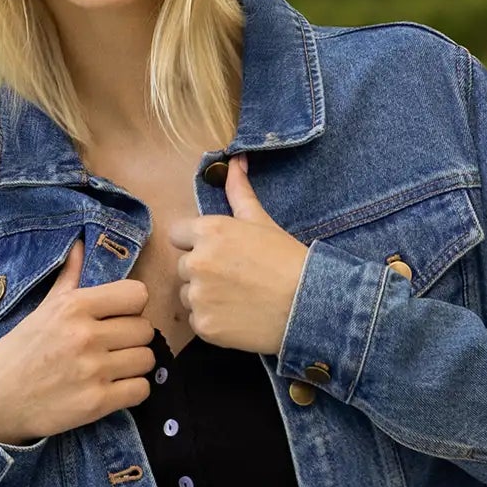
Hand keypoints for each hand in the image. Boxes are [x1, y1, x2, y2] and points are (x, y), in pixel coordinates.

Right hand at [0, 240, 153, 443]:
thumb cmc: (20, 351)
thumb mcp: (43, 309)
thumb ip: (69, 278)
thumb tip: (80, 244)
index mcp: (74, 306)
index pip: (137, 295)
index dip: (132, 307)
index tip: (119, 317)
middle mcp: (86, 335)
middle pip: (145, 329)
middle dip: (134, 338)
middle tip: (114, 346)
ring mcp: (93, 370)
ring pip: (147, 359)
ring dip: (135, 365)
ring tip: (114, 367)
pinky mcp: (97, 402)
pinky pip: (141, 390)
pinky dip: (132, 390)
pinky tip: (114, 388)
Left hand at [168, 156, 310, 354]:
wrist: (308, 305)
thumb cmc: (287, 260)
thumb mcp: (261, 221)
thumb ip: (238, 191)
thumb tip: (235, 160)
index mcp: (208, 232)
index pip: (177, 235)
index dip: (195, 243)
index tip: (217, 253)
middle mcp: (197, 263)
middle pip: (183, 267)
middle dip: (202, 272)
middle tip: (235, 278)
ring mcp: (199, 297)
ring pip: (188, 295)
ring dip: (205, 297)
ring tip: (237, 298)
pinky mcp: (204, 326)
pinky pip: (198, 321)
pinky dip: (213, 322)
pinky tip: (238, 317)